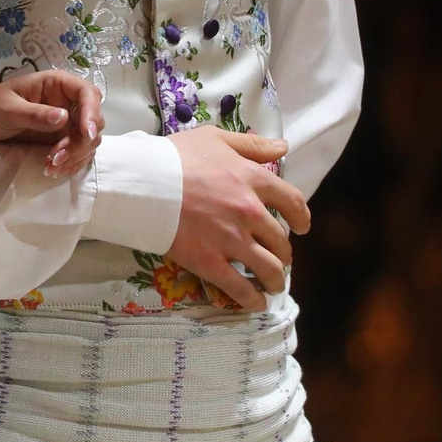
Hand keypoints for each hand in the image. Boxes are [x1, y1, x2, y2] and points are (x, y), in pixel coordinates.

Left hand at [0, 70, 103, 176]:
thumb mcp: (8, 110)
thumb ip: (35, 114)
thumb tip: (64, 117)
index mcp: (56, 84)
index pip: (88, 93)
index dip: (92, 113)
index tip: (86, 134)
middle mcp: (67, 101)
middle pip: (93, 120)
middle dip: (80, 142)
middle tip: (56, 157)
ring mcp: (66, 121)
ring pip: (88, 140)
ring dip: (75, 156)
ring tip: (50, 166)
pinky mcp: (62, 139)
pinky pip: (78, 152)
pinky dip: (70, 163)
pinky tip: (53, 170)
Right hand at [166, 127, 309, 311]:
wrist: (140, 182)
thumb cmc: (173, 157)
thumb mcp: (214, 138)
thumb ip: (251, 145)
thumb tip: (283, 147)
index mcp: (252, 180)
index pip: (292, 202)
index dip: (300, 217)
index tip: (301, 227)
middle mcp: (250, 213)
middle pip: (281, 241)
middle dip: (283, 252)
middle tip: (277, 256)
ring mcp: (231, 240)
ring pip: (268, 268)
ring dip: (274, 279)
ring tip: (271, 284)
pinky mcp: (210, 262)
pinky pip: (240, 288)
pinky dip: (252, 299)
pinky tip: (255, 303)